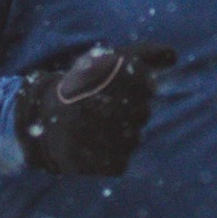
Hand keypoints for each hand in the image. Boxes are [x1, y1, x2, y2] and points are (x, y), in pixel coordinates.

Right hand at [16, 43, 173, 178]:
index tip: (114, 89)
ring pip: (133, 138)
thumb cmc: (85, 89)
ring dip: (120, 135)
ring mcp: (97, 135)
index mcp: (104, 76)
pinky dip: (112, 157)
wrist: (42, 120)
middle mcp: (100, 103)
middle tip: (100, 109)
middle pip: (142, 113)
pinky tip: (94, 146)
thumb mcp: (109, 62)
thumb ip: (144, 55)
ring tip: (94, 128)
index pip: (147, 87)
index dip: (136, 88)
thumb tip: (174, 54)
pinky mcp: (94, 162)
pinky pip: (121, 162)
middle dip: (127, 112)